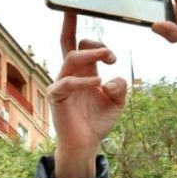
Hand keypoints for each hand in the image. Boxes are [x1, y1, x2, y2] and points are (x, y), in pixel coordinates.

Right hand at [49, 11, 127, 177]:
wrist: (86, 143)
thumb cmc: (98, 120)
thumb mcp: (117, 102)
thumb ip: (120, 88)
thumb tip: (113, 78)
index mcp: (84, 70)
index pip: (81, 44)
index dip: (97, 44)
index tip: (114, 58)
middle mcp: (71, 73)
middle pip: (69, 42)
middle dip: (83, 33)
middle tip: (108, 50)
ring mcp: (61, 84)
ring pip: (70, 58)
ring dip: (90, 54)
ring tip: (108, 59)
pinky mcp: (56, 98)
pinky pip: (66, 83)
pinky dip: (83, 81)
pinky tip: (98, 83)